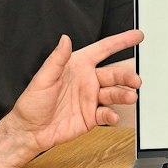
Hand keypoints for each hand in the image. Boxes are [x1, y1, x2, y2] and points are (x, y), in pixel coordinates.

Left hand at [4, 30, 143, 154]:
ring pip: (114, 93)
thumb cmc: (32, 103)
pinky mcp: (92, 116)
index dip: (121, 41)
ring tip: (130, 97)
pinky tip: (113, 115)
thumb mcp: (43, 78)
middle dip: (127, 76)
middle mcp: (87, 81)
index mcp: (78, 66)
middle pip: (114, 74)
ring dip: (124, 95)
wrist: (30, 131)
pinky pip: (107, 113)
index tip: (137, 36)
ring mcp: (91, 99)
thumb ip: (57, 59)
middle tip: (136, 80)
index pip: (103, 50)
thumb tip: (65, 39)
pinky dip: (113, 115)